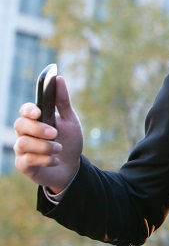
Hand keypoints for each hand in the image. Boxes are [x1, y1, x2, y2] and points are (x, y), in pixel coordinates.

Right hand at [14, 76, 82, 192]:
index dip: (29, 110)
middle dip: (38, 129)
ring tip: (59, 148)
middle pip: (20, 125)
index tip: (39, 112)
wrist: (72, 167)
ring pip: (22, 143)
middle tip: (54, 133)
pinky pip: (27, 160)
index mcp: (36, 120)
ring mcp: (22, 149)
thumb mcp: (70, 120)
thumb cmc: (69, 141)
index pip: (24, 111)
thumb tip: (58, 78)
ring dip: (44, 146)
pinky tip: (56, 160)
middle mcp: (25, 133)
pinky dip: (45, 160)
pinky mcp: (23, 165)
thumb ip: (63, 101)